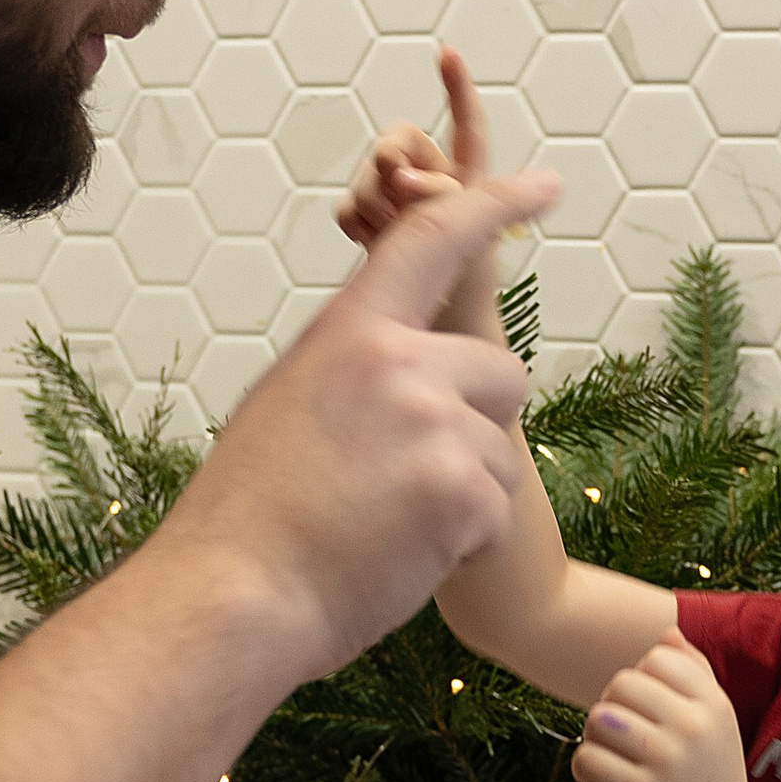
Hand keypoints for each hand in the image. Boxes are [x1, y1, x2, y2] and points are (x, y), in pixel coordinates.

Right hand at [168, 163, 559, 678]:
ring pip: (501, 450)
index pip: (433, 241)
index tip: (544, 186)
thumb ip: (354, 366)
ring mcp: (435, 424)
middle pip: (500, 373)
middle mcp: (400, 364)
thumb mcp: (289, 401)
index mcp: (350, 332)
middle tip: (408, 480)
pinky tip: (398, 555)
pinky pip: (495, 511)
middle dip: (477, 424)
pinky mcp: (463, 491)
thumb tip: (399, 356)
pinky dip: (461, 543)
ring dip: (465, 492)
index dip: (495, 205)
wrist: (236, 595)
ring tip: (386, 524)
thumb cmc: (250, 515)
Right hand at [337, 46, 508, 343]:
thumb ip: (439, 199)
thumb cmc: (464, 307)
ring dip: (377, 204)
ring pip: (370, 178)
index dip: (458, 90)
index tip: (448, 53)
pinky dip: (359, 224)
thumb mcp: (467, 245)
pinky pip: (350, 208)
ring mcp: (399, 209)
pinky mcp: (372, 230)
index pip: (466, 129)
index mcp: (467, 184)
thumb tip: (405, 174)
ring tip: (392, 241)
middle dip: (394, 165)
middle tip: (404, 195)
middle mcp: (431, 188)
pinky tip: (372, 248)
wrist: (430, 351)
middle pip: (398, 146)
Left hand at [570, 634, 758, 781]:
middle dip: (612, 708)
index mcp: (713, 705)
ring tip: (614, 759)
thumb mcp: (717, 724)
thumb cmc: (709, 780)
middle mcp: (693, 728)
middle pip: (620, 684)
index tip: (647, 713)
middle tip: (622, 740)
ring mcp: (665, 761)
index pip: (655, 659)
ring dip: (596, 738)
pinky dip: (588, 771)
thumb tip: (667, 633)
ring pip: (598, 718)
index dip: (641, 683)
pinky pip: (586, 759)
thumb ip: (695, 675)